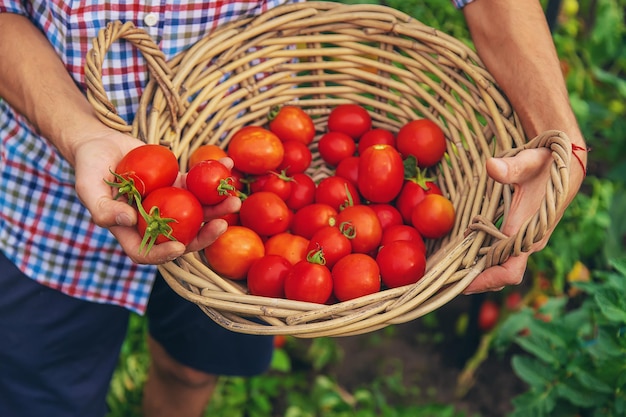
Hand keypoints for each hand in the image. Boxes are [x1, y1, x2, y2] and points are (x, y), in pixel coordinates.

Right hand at [72, 129, 237, 263]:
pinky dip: (214, 174)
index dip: (164, 254)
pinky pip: (199, 184)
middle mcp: (154, 221)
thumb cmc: (89, 167)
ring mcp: (169, 203)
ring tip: (236, 198)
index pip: (148, 252)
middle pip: (183, 236)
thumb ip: (102, 208)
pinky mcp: (179, 184)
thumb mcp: (88, 188)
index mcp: (131, 231)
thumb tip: (128, 221)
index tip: (179, 246)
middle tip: (222, 224)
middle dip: (205, 234)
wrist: (101, 142)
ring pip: (198, 212)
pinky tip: (227, 163)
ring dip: (218, 207)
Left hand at [463, 145, 582, 293]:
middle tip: (445, 280)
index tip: (462, 286)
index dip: (486, 281)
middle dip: (476, 280)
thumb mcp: (531, 161)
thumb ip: (512, 167)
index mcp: (529, 232)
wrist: (566, 164)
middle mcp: (529, 241)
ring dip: (479, 271)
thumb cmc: (547, 164)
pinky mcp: (523, 235)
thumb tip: (491, 166)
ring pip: (502, 266)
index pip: (510, 270)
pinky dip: (485, 260)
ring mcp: (527, 240)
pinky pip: (503, 255)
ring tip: (450, 273)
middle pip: (502, 274)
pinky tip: (465, 256)